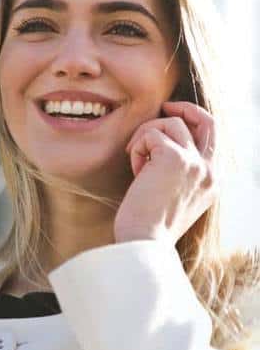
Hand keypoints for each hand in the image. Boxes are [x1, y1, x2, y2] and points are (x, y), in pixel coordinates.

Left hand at [115, 101, 217, 245]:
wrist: (143, 242)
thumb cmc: (149, 224)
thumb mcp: (175, 196)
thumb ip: (179, 172)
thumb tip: (162, 146)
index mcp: (214, 180)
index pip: (213, 136)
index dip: (192, 120)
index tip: (171, 116)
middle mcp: (211, 170)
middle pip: (207, 119)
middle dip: (183, 108)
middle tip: (162, 107)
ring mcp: (196, 163)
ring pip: (170, 123)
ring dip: (145, 136)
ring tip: (136, 161)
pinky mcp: (175, 158)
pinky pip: (150, 134)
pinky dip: (136, 148)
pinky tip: (134, 170)